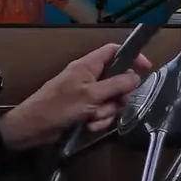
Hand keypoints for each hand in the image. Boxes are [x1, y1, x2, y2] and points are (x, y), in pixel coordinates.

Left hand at [0, 43, 152, 149]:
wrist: (33, 128)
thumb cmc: (58, 107)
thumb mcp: (91, 95)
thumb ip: (116, 85)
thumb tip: (135, 77)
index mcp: (88, 66)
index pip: (114, 52)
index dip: (132, 57)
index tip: (147, 69)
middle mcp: (89, 78)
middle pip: (118, 81)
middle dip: (119, 96)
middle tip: (117, 103)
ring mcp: (87, 95)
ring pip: (112, 101)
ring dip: (107, 112)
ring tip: (93, 118)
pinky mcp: (85, 111)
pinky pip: (102, 114)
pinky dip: (98, 121)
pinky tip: (88, 126)